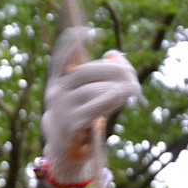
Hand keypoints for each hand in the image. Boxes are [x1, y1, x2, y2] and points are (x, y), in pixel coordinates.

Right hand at [41, 29, 140, 182]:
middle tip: (132, 76)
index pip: (61, 58)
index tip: (91, 33)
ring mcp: (61, 110)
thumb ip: (99, 77)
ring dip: (116, 88)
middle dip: (112, 71)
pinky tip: (122, 96)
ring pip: (92, 90)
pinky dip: (110, 99)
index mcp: (57, 83)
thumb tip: (116, 55)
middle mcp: (55, 93)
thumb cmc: (79, 121)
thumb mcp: (86, 98)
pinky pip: (94, 107)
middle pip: (85, 73)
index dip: (73, 43)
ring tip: (132, 91)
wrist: (64, 155)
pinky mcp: (71, 126)